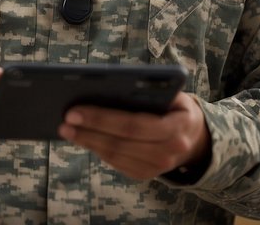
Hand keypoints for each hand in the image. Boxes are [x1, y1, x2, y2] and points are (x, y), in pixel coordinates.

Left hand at [58, 92, 210, 179]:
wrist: (195, 137)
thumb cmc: (176, 107)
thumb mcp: (173, 93)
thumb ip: (149, 89)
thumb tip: (106, 84)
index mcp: (177, 126)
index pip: (133, 125)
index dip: (102, 119)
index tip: (74, 110)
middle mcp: (170, 151)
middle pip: (120, 143)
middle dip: (88, 131)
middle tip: (64, 120)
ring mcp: (158, 167)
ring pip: (115, 156)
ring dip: (87, 142)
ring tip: (66, 129)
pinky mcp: (146, 174)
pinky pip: (117, 163)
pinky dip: (97, 150)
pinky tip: (82, 138)